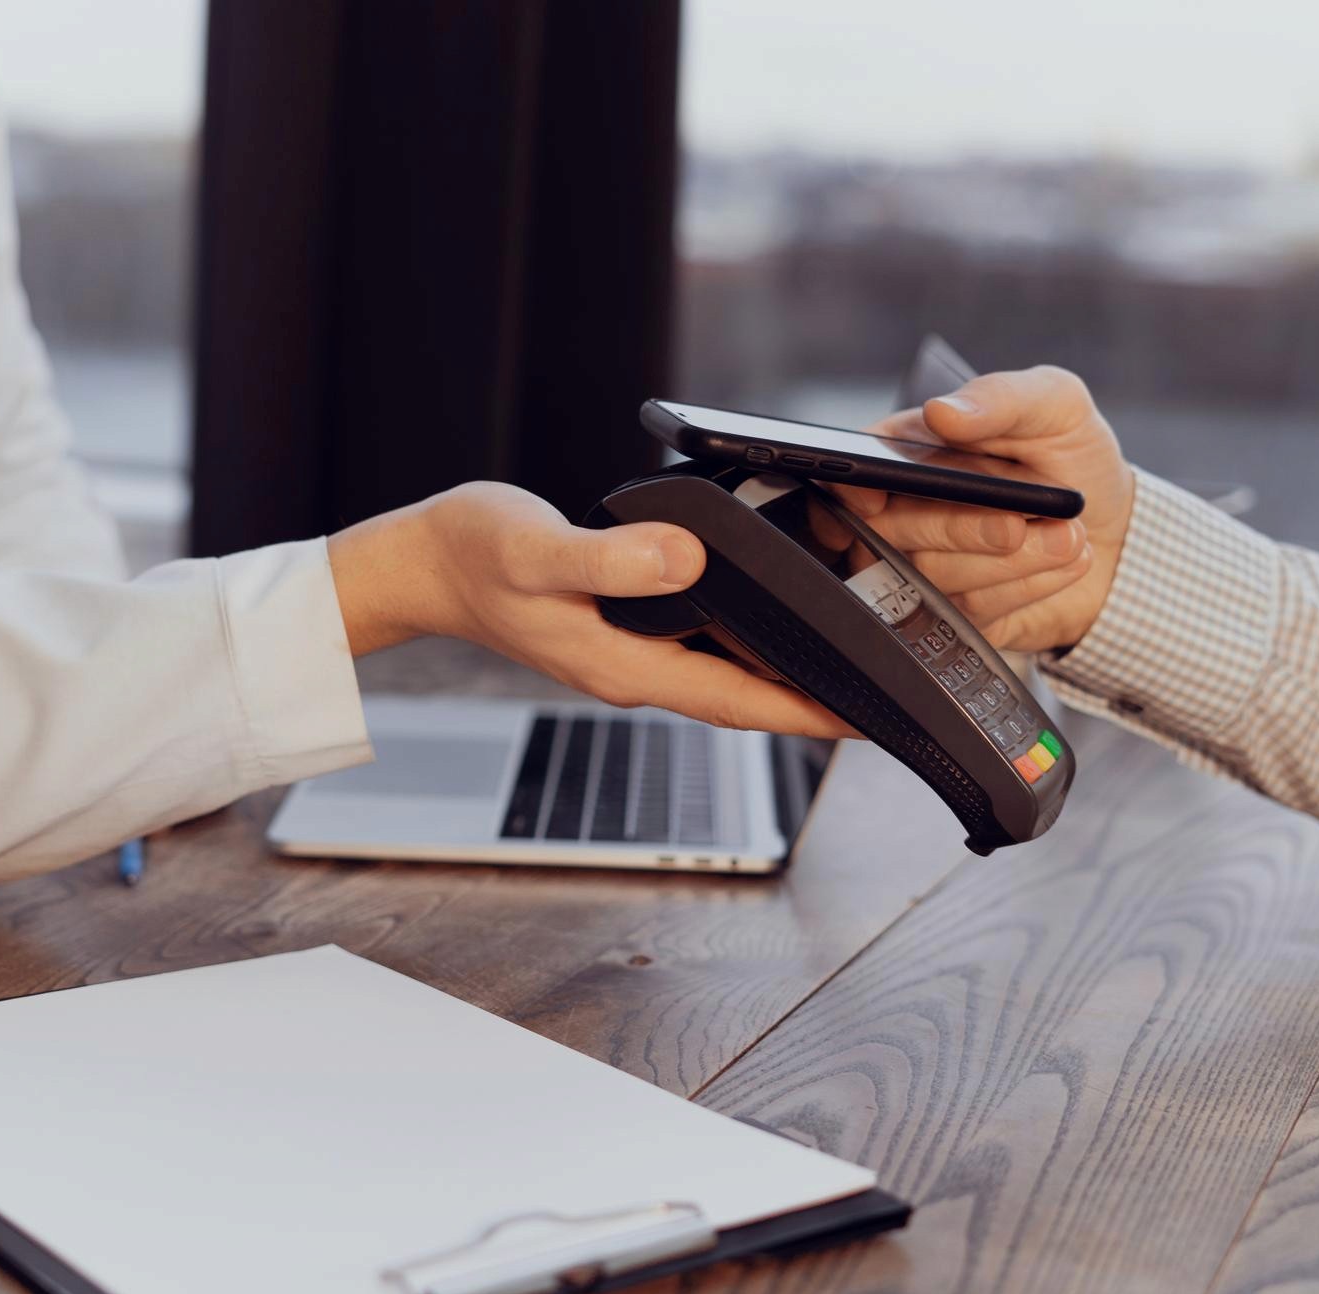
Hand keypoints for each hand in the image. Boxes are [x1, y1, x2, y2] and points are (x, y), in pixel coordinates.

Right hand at [328, 482, 849, 737]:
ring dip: (791, 670)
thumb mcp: (536, 550)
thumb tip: (685, 560)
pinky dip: (752, 635)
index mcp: (626, 666)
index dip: (811, 712)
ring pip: (731, 672)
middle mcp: (637, 669)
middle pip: (748, 697)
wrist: (424, 564)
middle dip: (819, 699)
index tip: (875, 717)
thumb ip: (607, 560)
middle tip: (894, 690)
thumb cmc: (472, 555)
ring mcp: (632, 653)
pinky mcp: (627, 628)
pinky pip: (707, 642)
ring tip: (859, 655)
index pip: (740, 702)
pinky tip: (781, 612)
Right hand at [834, 366, 1134, 651]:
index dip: (850, 492)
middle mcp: (905, 513)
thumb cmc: (1071, 457)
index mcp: (908, 454)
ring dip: (1011, 561)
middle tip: (1017, 523)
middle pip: (893, 532)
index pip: (851, 474)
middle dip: (962, 528)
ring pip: (935, 577)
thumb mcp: (1054, 404)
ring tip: (1068, 537)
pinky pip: (968, 614)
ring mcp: (925, 569)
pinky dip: (1025, 587)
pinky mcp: (953, 616)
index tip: (874, 501)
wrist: (1120, 531)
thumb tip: (943, 413)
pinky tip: (1064, 561)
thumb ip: (1000, 398)